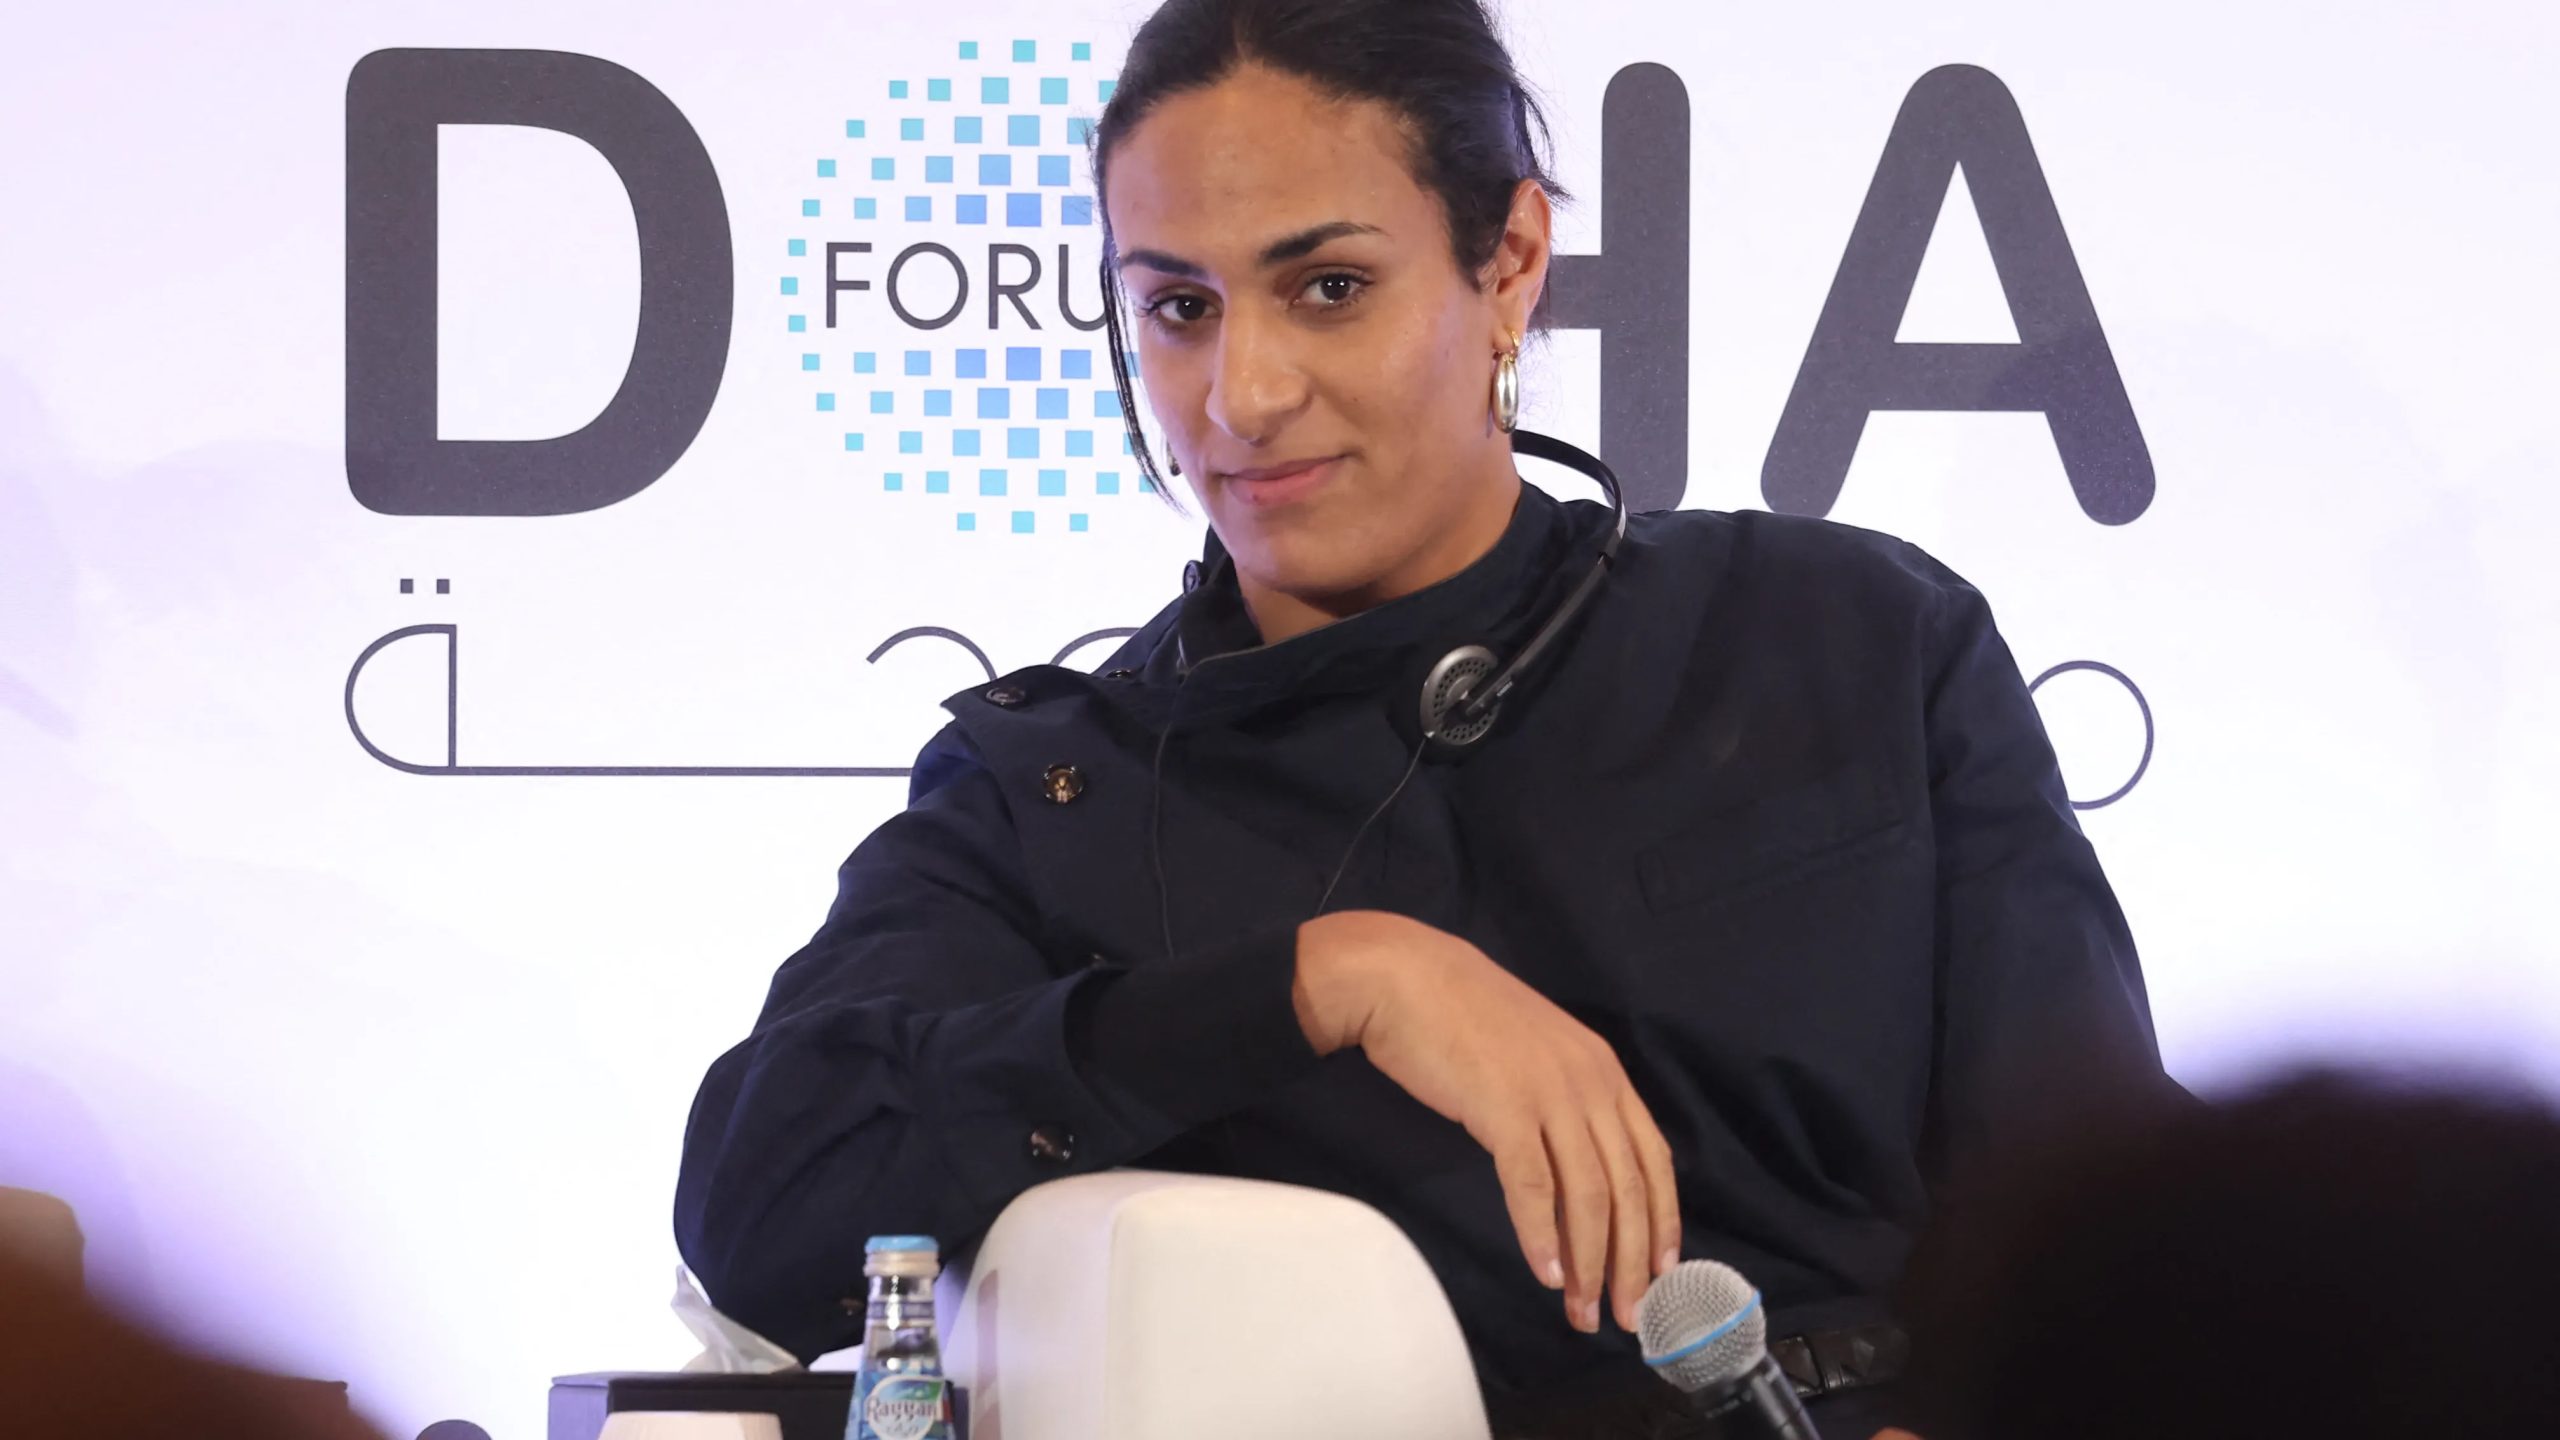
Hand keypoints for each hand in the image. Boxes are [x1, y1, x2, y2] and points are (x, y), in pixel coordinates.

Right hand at [1293, 910, 1680, 1334]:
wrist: (1405, 977)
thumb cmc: (1463, 1017)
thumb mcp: (1537, 1054)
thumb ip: (1566, 1100)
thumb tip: (1577, 1169)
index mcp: (1604, 1070)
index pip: (1654, 1159)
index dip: (1662, 1222)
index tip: (1662, 1275)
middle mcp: (1590, 1083)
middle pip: (1629, 1188)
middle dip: (1630, 1261)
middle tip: (1624, 1315)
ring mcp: (1549, 1095)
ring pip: (1589, 1195)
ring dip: (1588, 1262)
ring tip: (1580, 1310)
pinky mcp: (1504, 1109)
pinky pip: (1533, 1185)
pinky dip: (1541, 1235)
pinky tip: (1544, 1272)